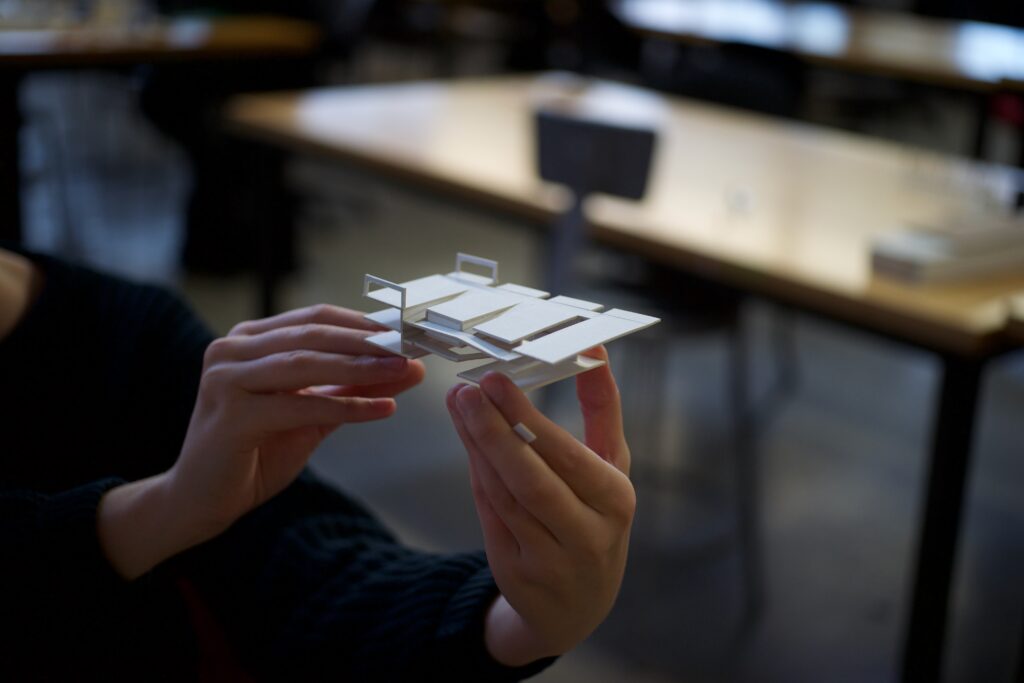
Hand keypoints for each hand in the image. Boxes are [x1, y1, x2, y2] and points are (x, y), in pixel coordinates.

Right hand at [99, 305, 423, 578]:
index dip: (365, 323)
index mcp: (249, 339)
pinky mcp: (230, 416)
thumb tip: (408, 368)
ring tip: (403, 371)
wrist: (202, 500)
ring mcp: (226, 379)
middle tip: (413, 348)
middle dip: (368, 341)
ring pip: (305, 363)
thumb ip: (354, 388)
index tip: (410, 332)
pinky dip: (346, 407)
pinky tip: (383, 410)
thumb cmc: (255, 452)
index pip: (316, 318)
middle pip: (313, 335)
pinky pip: (300, 406)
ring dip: (361, 368)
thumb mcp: (313, 414)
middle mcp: (232, 349)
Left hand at [445, 346, 634, 665]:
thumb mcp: (612, 467)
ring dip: (477, 446)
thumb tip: (595, 349)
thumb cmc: (596, 516)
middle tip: (465, 389)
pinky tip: (467, 439)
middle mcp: (587, 534)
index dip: (528, 419)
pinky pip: (492, 514)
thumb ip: (603, 409)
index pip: (568, 456)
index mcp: (615, 500)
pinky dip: (477, 474)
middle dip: (493, 431)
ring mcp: (551, 560)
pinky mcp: (518, 573)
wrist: (577, 605)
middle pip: (531, 479)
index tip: (497, 380)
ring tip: (459, 404)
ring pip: (504, 495)